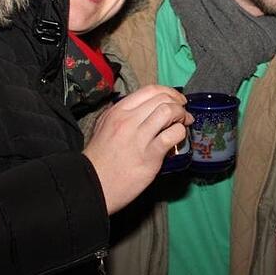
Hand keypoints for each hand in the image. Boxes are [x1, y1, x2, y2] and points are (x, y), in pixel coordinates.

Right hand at [83, 85, 192, 213]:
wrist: (92, 184)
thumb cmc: (100, 158)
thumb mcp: (105, 126)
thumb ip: (124, 115)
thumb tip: (147, 109)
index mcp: (118, 111)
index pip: (150, 90)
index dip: (169, 92)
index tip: (176, 100)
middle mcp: (128, 120)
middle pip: (162, 99)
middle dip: (178, 104)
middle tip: (183, 114)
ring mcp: (139, 137)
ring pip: (169, 112)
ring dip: (182, 116)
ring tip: (183, 124)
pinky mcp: (149, 155)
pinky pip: (172, 135)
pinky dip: (180, 134)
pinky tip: (178, 140)